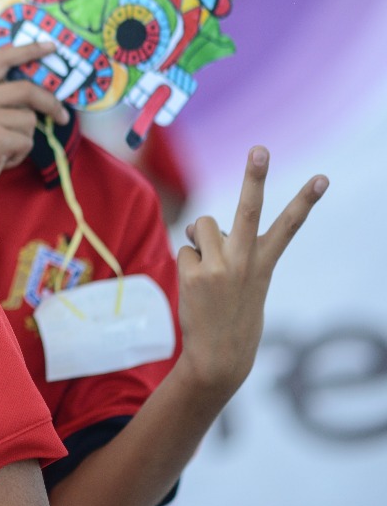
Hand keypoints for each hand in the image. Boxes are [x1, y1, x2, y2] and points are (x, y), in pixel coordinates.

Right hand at [0, 42, 68, 218]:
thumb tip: (36, 92)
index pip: (1, 57)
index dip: (29, 49)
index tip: (51, 47)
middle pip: (26, 88)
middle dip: (50, 103)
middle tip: (61, 115)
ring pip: (29, 119)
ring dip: (23, 139)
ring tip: (2, 151)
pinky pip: (26, 141)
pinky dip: (19, 155)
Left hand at [176, 146, 327, 400]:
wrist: (220, 357)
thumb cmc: (232, 315)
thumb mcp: (244, 281)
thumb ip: (229, 249)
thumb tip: (198, 227)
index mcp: (264, 263)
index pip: (289, 226)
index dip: (306, 200)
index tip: (323, 177)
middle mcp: (245, 261)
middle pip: (248, 210)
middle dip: (255, 177)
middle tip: (260, 148)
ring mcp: (220, 267)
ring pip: (201, 225)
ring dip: (199, 240)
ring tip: (208, 271)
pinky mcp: (195, 275)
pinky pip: (184, 251)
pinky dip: (186, 265)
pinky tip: (195, 288)